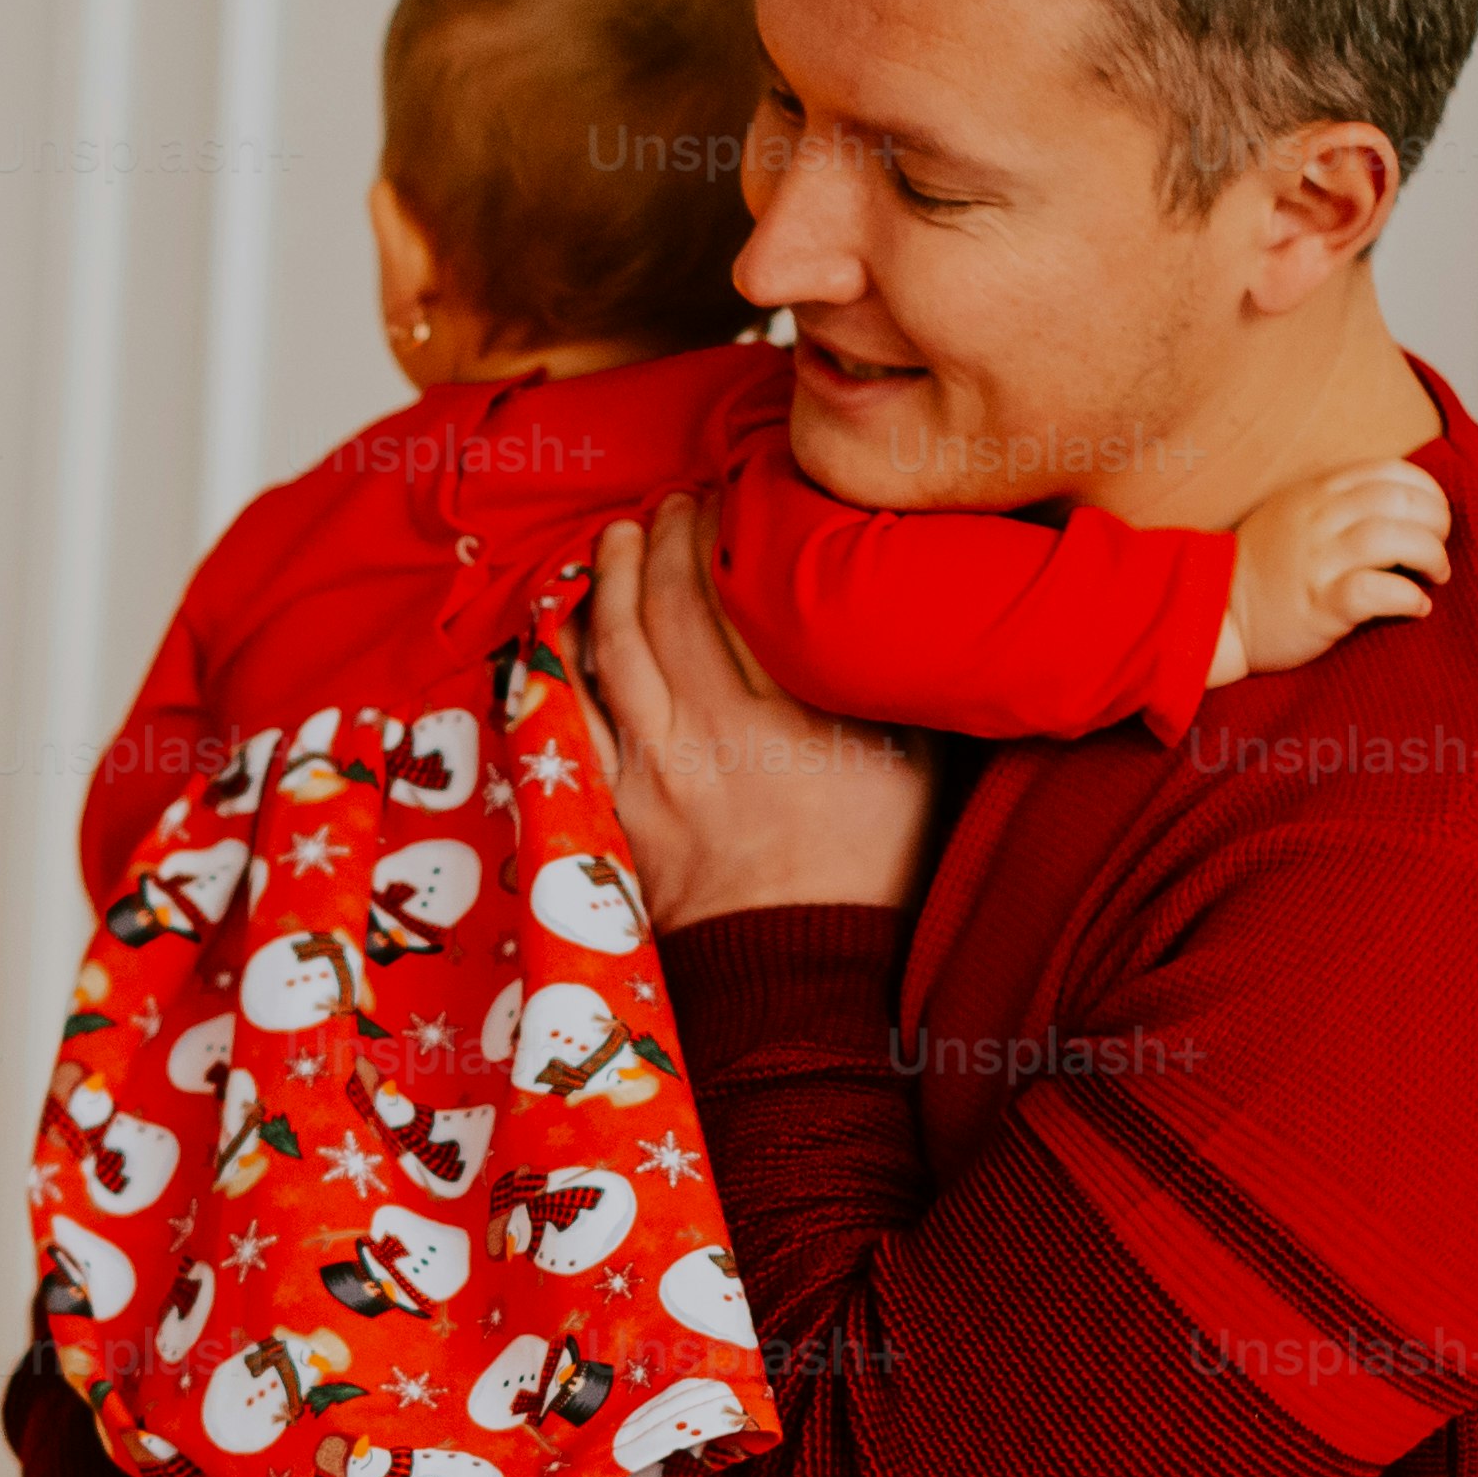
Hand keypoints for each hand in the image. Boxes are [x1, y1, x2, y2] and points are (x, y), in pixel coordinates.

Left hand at [582, 497, 935, 924]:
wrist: (796, 980)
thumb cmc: (869, 873)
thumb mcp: (915, 772)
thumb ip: (889, 687)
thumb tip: (892, 608)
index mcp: (792, 721)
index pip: (741, 596)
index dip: (727, 533)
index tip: (732, 497)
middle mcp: (713, 736)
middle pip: (668, 607)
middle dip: (666, 539)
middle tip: (676, 503)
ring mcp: (653, 773)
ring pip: (613, 649)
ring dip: (611, 580)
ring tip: (620, 537)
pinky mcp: (614, 807)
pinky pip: (572, 718)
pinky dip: (562, 662)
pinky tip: (566, 621)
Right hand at [1212, 456, 1448, 686]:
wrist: (1216, 612)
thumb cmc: (1265, 566)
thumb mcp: (1295, 511)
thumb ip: (1340, 499)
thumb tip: (1403, 503)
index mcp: (1317, 492)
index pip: (1393, 471)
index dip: (1428, 492)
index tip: (1434, 516)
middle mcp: (1319, 520)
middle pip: (1402, 502)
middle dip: (1437, 523)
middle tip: (1439, 547)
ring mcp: (1318, 562)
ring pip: (1395, 539)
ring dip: (1431, 556)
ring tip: (1435, 575)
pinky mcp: (1320, 605)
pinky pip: (1377, 591)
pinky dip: (1408, 597)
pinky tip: (1417, 606)